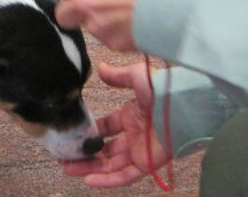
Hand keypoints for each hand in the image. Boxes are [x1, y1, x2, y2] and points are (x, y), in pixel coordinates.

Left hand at [51, 0, 165, 52]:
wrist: (178, 3)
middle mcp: (84, 0)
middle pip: (62, 14)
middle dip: (73, 15)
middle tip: (91, 11)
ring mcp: (96, 24)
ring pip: (88, 28)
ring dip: (101, 24)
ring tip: (125, 17)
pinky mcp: (110, 43)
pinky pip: (108, 40)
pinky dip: (118, 37)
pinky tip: (135, 27)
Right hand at [60, 62, 170, 187]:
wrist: (182, 106)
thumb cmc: (162, 89)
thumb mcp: (136, 77)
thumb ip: (117, 76)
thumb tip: (100, 68)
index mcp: (132, 116)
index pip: (108, 127)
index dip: (91, 132)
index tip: (74, 134)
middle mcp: (134, 135)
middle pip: (106, 149)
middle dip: (86, 154)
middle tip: (65, 157)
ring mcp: (140, 151)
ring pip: (111, 165)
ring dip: (90, 168)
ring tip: (68, 169)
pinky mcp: (146, 164)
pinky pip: (124, 176)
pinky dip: (107, 180)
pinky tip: (88, 180)